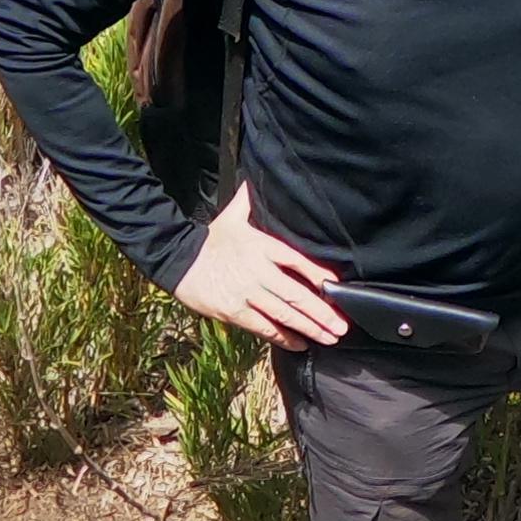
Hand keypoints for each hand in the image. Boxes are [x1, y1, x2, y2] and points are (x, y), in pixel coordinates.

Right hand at [172, 186, 346, 348]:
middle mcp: (258, 271)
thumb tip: (257, 176)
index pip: (298, 261)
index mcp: (262, 246)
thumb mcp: (232, 216)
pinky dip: (284, 337)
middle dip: (322, 312)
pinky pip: (264, 327)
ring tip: (329, 337)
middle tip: (342, 325)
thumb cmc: (210, 239)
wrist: (177, 260)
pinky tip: (301, 343)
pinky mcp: (234, 311)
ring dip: (309, 327)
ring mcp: (247, 293)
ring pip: (284, 314)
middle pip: (296, 294)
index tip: (338, 286)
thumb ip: (249, 200)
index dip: (319, 274)